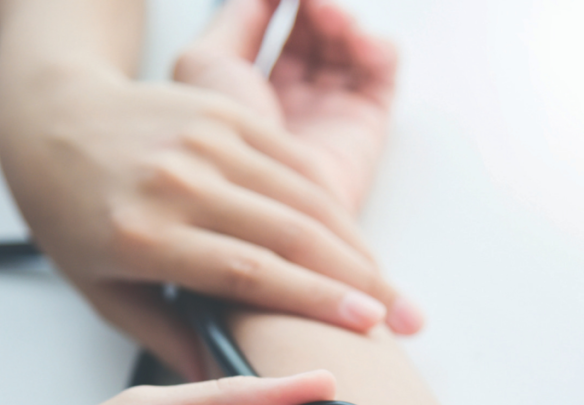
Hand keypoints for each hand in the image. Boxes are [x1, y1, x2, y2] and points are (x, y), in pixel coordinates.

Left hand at [0, 2, 417, 380]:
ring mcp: (206, 138)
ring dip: (358, 245)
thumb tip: (226, 388)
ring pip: (304, 195)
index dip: (314, 299)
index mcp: (142, 232)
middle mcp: (178, 179)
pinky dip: (334, 200)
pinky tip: (358, 239)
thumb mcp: (101, 289)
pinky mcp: (225, 112)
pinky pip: (295, 158)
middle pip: (290, 233)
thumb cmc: (71, 213)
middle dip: (361, 281)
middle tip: (405, 320)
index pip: (246, 270)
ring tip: (394, 290)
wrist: (52, 120)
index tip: (366, 325)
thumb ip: (167, 337)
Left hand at [174, 0, 398, 215]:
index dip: (281, 3)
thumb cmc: (209, 144)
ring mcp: (328, 116)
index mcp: (250, 95)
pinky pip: (380, 73)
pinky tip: (353, 39)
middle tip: (307, 0)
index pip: (276, 32)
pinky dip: (374, 45)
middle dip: (314, 9)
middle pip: (315, 37)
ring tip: (324, 14)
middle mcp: (291, 106)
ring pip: (347, 49)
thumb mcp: (203, 67)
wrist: (243, 205)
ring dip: (340, 20)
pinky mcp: (364, 128)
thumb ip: (235, 21)